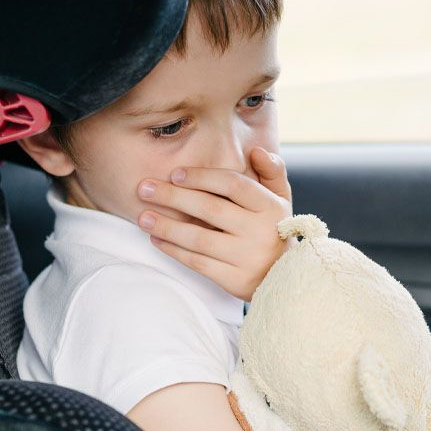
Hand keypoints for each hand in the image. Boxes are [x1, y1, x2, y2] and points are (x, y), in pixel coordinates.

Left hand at [137, 147, 292, 300]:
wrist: (288, 277)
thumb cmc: (275, 229)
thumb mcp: (281, 198)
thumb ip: (272, 171)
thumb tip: (255, 150)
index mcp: (270, 207)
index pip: (233, 185)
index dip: (202, 177)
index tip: (175, 173)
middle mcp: (260, 231)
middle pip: (210, 209)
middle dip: (174, 197)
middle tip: (144, 189)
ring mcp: (247, 257)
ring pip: (199, 239)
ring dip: (167, 227)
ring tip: (142, 217)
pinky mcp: (234, 280)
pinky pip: (198, 262)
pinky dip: (174, 250)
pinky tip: (156, 239)